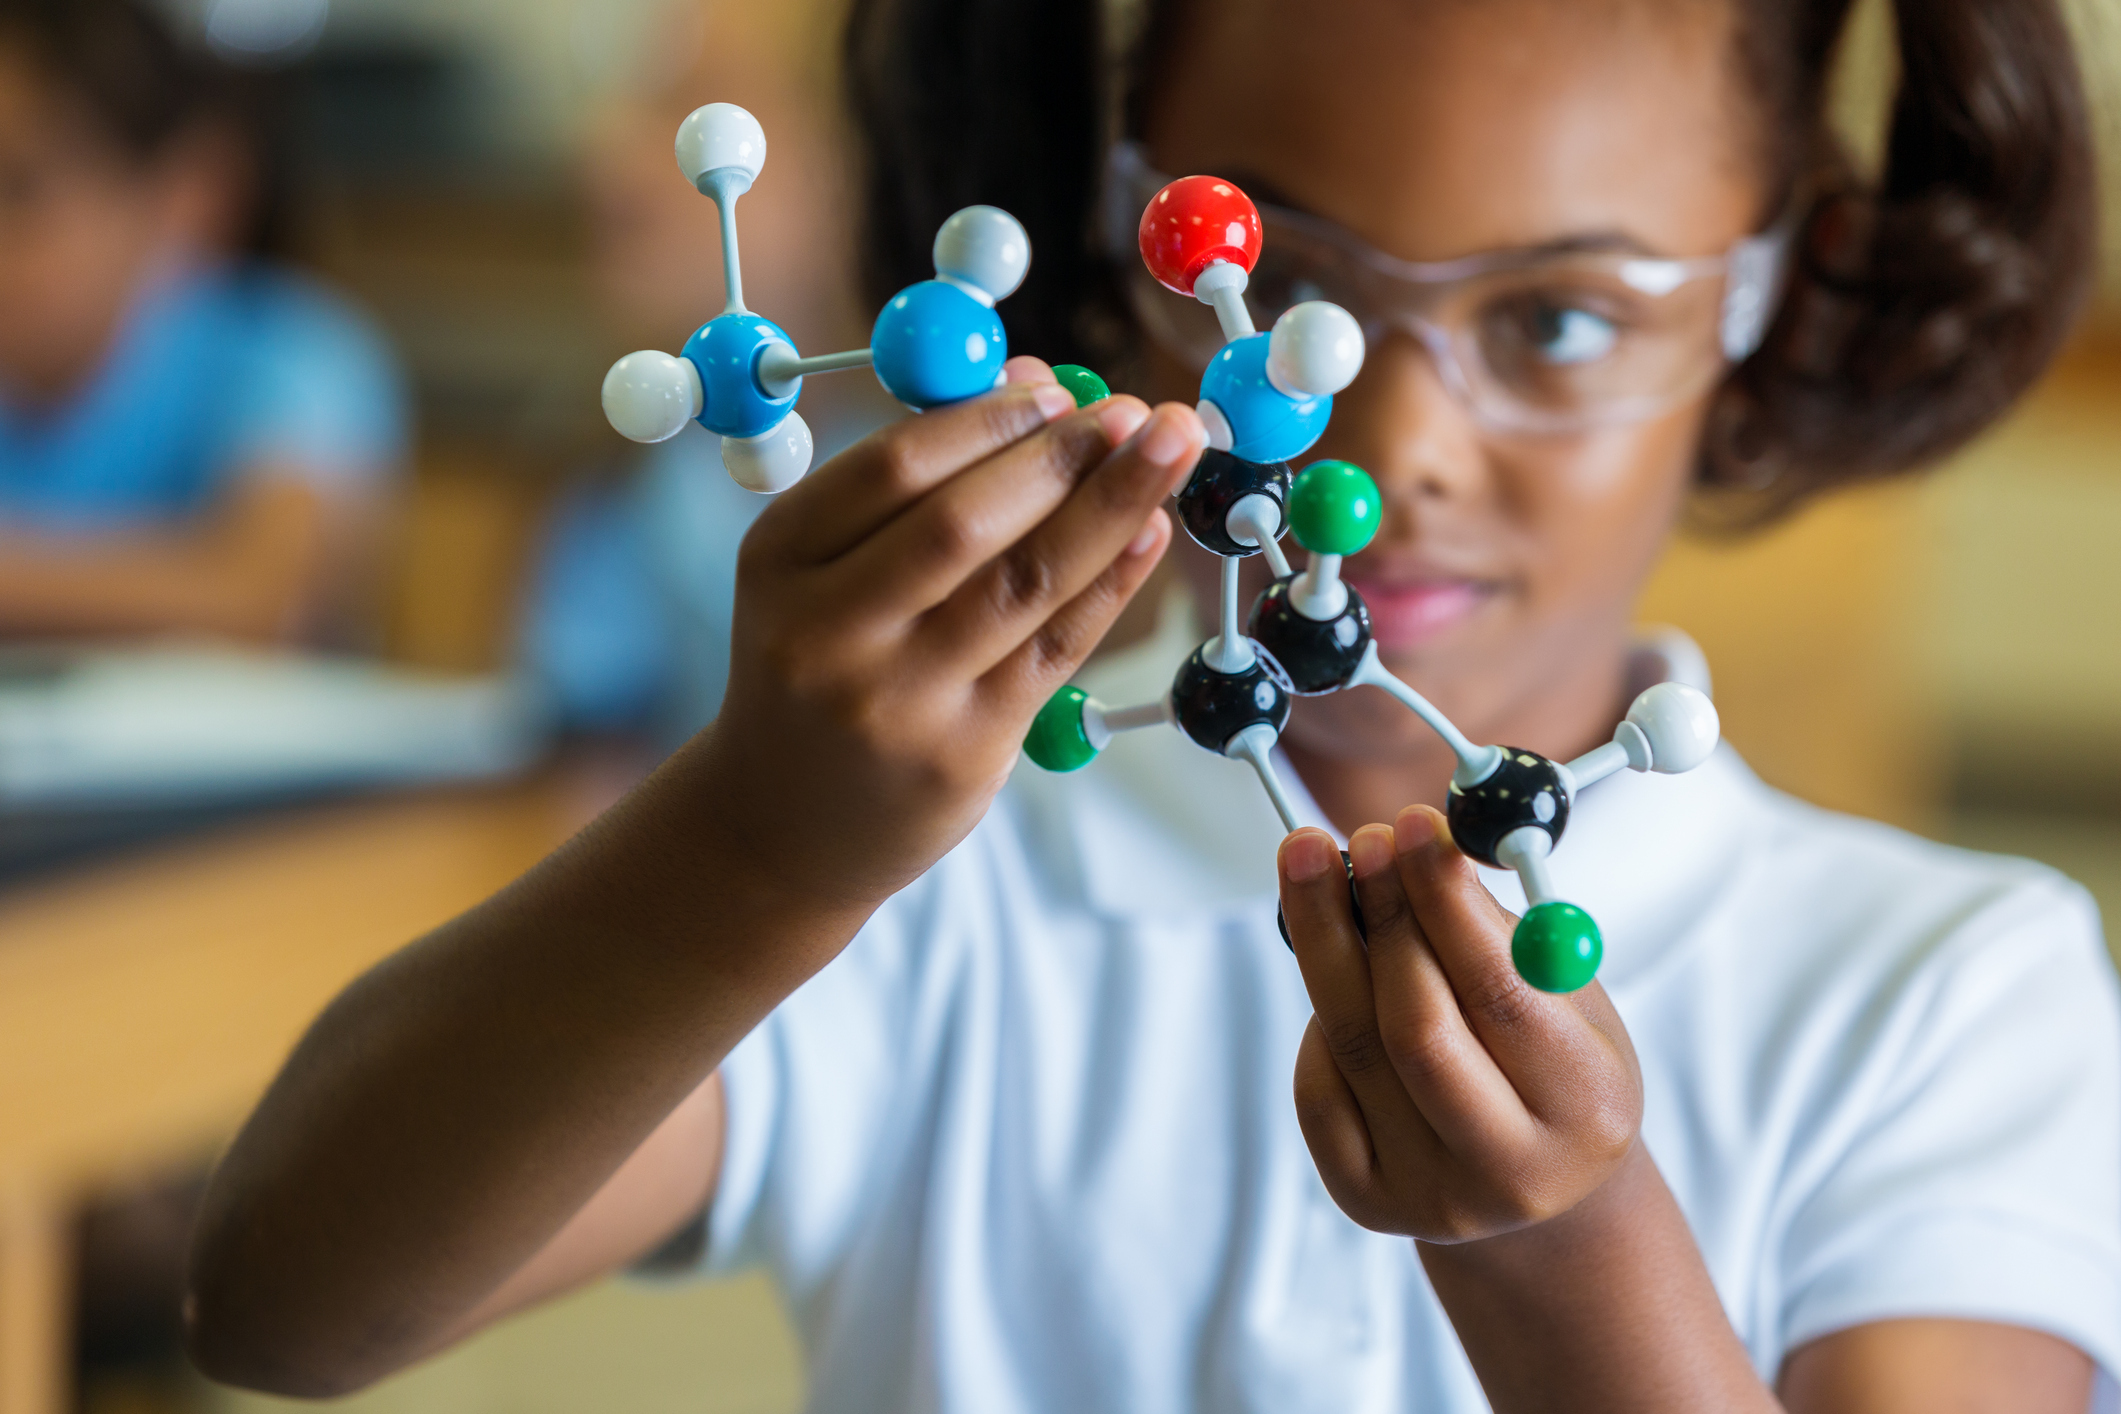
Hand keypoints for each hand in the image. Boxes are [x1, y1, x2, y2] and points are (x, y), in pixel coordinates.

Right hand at [700, 359, 1204, 910]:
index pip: (890, 470)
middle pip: (960, 525)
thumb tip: (1036, 383)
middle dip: (1060, 457)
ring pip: (1022, 584)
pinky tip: (1149, 531)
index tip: (1056, 389)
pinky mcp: (962, 753)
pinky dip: (1110, 582)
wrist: (781, 827)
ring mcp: (897, 701)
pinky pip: (1055, 649)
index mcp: (779, 560)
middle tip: (1132, 411)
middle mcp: (828, 632)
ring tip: (1170, 447)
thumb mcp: (820, 571)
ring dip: (1111, 506)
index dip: (985, 421)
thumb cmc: (819, 668)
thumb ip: (915, 484)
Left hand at [1278, 806, 1641, 1242]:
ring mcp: (1432, 1196)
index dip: (1445, 904)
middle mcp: (1510, 1169)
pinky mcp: (1366, 1201)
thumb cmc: (1554, 1061)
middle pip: (1415, 1029)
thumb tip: (1420, 843)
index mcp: (1585, 1107)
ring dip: (1326, 941)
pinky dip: (1318, 1016)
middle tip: (1357, 837)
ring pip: (1355, 1049)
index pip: (1500, 996)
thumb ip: (1501, 932)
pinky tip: (1331, 967)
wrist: (1538, 1187)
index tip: (1410, 825)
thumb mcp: (1567, 997)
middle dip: (1380, 917)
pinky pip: (1319, 1088)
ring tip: (1311, 862)